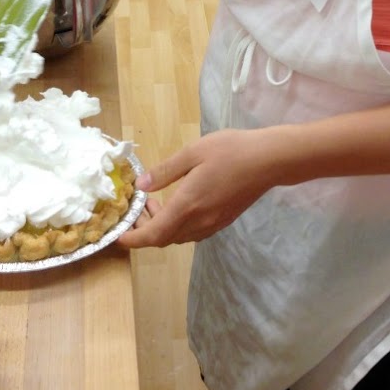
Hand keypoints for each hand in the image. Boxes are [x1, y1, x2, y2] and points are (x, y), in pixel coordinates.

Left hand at [116, 130, 274, 248]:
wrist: (271, 160)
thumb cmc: (232, 150)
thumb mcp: (194, 152)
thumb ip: (165, 171)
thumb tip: (142, 186)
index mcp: (187, 205)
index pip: (152, 235)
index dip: (132, 239)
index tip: (119, 234)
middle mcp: (199, 221)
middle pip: (164, 239)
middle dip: (145, 229)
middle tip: (139, 207)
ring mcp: (214, 223)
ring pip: (179, 237)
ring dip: (163, 227)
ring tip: (159, 203)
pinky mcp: (224, 220)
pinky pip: (194, 232)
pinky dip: (179, 225)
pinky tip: (182, 205)